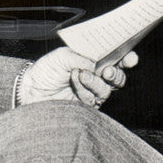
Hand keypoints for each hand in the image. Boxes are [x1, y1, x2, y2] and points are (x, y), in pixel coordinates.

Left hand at [16, 46, 137, 107]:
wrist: (32, 90)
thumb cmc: (46, 70)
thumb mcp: (62, 55)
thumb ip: (82, 57)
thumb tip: (96, 64)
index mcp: (92, 61)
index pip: (115, 59)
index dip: (126, 58)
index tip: (130, 57)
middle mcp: (95, 77)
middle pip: (117, 78)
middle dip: (115, 74)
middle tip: (105, 71)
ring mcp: (91, 93)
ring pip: (106, 89)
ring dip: (93, 81)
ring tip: (80, 74)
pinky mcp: (86, 107)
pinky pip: (93, 99)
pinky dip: (84, 89)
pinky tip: (74, 81)